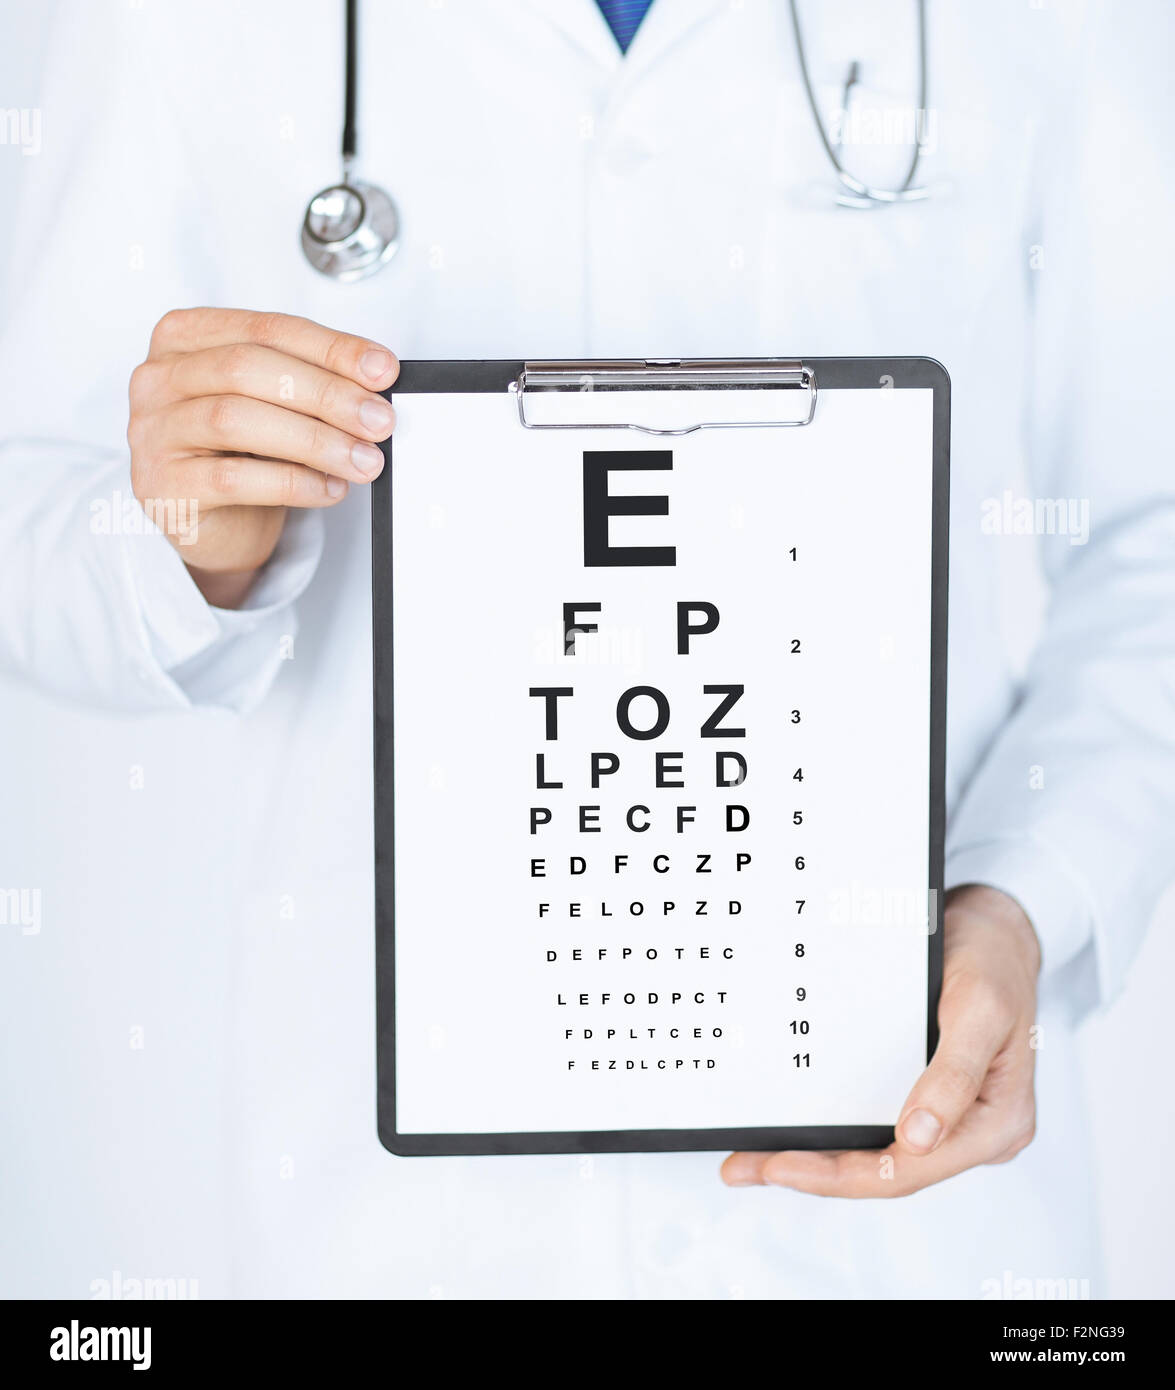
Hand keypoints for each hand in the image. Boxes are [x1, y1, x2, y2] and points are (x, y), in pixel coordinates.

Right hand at [128, 307, 398, 607]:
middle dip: (325, 393)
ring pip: (236, 419)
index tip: (382, 370)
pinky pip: (233, 479)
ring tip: (363, 459)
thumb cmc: (243, 454)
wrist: (215, 526)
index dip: (330, 348)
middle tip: (378, 420)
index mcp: (185, 338)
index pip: (265, 328)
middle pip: (247, 367)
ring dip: (315, 440)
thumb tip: (375, 380)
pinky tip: (329, 488)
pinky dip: (293, 483)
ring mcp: (153, 432)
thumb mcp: (275, 404)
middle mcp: (159, 378)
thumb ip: (310, 382)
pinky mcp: (163, 487)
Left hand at [721, 885, 1040, 1195]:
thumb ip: (953, 1076)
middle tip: (747, 1166)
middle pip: (886, 1171)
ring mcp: (954, 1119)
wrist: (997, 932)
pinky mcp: (931, 1099)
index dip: (839, 1175)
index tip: (779, 1165)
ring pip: (880, 1156)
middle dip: (814, 1172)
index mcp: (997, 1124)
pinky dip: (839, 1134)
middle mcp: (976, 1132)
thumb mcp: (979, 1008)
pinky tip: (799, 1131)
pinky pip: (881, 1128)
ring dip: (820, 1159)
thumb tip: (917, 1137)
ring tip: (756, 1158)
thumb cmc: (992, 962)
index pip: (907, 1170)